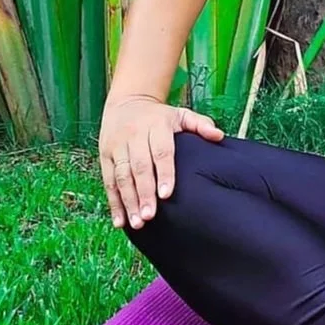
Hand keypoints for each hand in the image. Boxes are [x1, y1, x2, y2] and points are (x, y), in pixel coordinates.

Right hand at [99, 94, 223, 229]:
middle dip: (144, 193)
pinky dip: (113, 202)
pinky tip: (120, 221)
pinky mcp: (105, 156)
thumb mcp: (180, 114)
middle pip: (139, 168)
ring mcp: (117, 147)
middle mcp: (134, 136)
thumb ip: (200, 124)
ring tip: (137, 222)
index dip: (164, 173)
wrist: (126, 102)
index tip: (167, 194)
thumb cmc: (159, 116)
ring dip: (128, 201)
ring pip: (121, 176)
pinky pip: (108, 181)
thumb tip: (219, 136)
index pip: (160, 152)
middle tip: (150, 216)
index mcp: (156, 126)